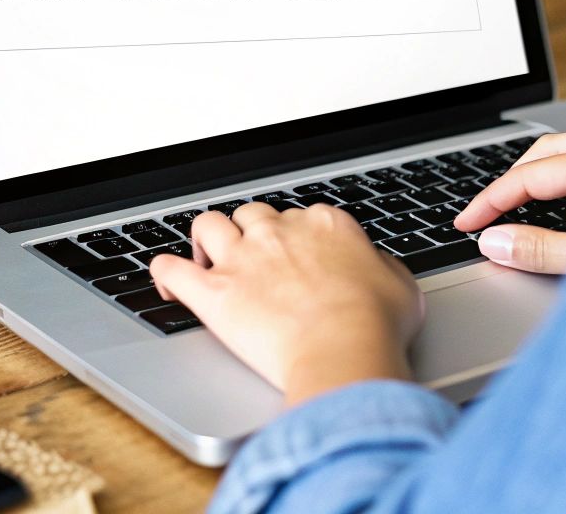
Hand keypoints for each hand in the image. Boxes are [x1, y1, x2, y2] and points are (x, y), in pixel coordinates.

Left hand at [149, 203, 423, 405]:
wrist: (344, 350)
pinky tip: (166, 281)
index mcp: (323, 224)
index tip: (298, 258)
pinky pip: (170, 269)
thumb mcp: (401, 285)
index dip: (296, 238)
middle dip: (250, 233)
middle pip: (252, 215)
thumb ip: (381, 267)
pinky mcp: (213, 293)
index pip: (299, 216)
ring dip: (205, 240)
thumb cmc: (376, 323)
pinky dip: (163, 272)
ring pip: (208, 225)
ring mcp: (242, 259)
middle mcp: (278, 232)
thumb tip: (374, 266)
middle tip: (254, 260)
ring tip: (207, 258)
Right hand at [454, 128, 565, 273]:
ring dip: (538, 172)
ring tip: (516, 204)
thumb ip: (546, 251)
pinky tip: (564, 199)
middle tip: (486, 212)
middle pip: (547, 150)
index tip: (468, 222)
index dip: (492, 200)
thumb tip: (496, 243)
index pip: (531, 174)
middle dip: (510, 180)